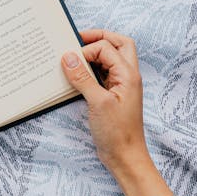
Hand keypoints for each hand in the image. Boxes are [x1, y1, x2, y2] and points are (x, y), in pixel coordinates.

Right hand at [61, 29, 171, 195]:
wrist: (126, 157)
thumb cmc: (117, 133)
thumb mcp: (97, 102)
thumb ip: (82, 78)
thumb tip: (68, 57)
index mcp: (128, 75)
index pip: (106, 48)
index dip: (87, 49)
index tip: (69, 59)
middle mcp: (127, 76)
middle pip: (118, 45)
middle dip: (99, 38)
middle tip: (77, 39)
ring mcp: (121, 86)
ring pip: (111, 58)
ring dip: (95, 54)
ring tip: (75, 56)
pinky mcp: (112, 96)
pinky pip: (103, 74)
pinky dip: (91, 70)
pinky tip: (77, 76)